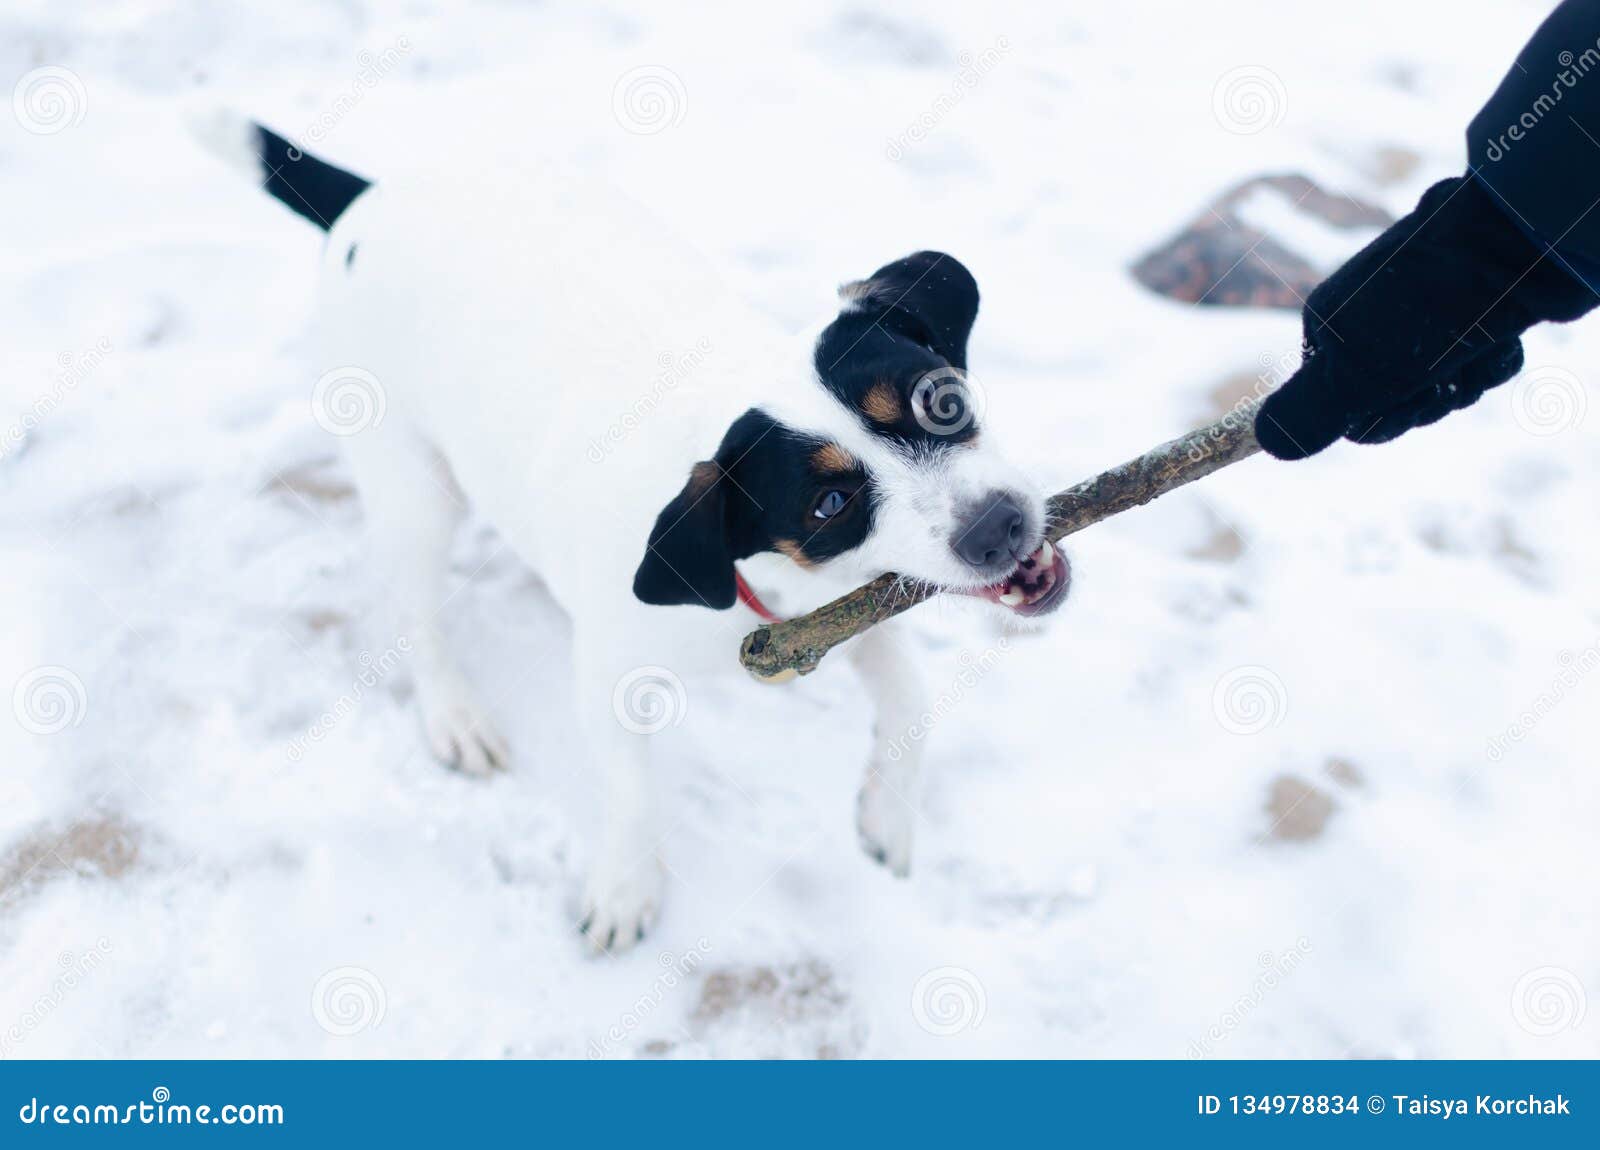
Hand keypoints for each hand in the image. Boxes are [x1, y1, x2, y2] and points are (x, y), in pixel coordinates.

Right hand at [1255, 176, 1595, 459]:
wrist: (1518, 236)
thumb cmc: (1429, 310)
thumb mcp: (1354, 373)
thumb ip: (1306, 414)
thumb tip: (1267, 442)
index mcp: (1329, 326)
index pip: (1341, 410)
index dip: (1380, 421)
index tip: (1408, 403)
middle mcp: (1371, 316)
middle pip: (1394, 398)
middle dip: (1429, 402)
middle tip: (1448, 378)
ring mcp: (1426, 308)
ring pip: (1443, 381)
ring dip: (1467, 379)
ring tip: (1481, 349)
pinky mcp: (1476, 303)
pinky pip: (1479, 355)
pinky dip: (1494, 358)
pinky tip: (1503, 338)